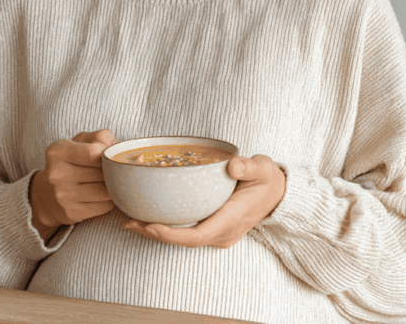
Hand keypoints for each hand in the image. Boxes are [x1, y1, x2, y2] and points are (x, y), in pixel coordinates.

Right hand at [30, 129, 118, 239]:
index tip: (109, 156)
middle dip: (113, 171)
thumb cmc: (72, 161)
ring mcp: (62, 195)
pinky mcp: (70, 212)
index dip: (108, 154)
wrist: (48, 193)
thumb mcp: (82, 142)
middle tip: (115, 170)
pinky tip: (104, 196)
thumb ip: (101, 137)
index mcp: (58, 151)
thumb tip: (117, 148)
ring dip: (114, 187)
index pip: (94, 152)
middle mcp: (56, 173)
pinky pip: (103, 206)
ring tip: (112, 182)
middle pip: (102, 173)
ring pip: (105, 191)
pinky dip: (110, 201)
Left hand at [122, 154, 285, 248]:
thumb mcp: (262, 168)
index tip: (149, 225)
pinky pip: (186, 233)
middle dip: (154, 234)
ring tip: (129, 220)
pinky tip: (148, 217)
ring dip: (156, 232)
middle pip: (183, 241)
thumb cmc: (267, 179)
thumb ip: (249, 166)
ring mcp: (217, 235)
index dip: (171, 234)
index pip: (196, 235)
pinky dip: (166, 227)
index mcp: (231, 220)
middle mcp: (222, 233)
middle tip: (127, 220)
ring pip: (182, 240)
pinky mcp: (213, 230)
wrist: (278, 194)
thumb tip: (233, 165)